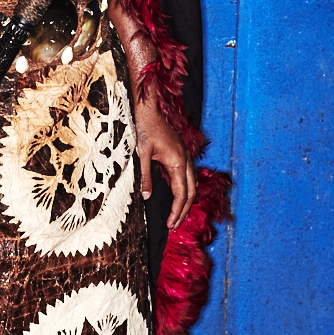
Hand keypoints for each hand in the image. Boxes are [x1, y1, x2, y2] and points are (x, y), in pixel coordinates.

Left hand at [134, 92, 196, 229]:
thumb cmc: (145, 127)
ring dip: (186, 201)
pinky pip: (187, 176)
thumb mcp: (142, 154)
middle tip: (174, 225)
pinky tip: (177, 197)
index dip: (177, 211)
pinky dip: (185, 190)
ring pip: (192, 184)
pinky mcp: (181, 153)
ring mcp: (185, 156)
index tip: (171, 224)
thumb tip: (147, 196)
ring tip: (177, 216)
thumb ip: (145, 176)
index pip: (181, 194)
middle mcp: (185, 160)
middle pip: (191, 192)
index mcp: (177, 162)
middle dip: (184, 210)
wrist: (149, 108)